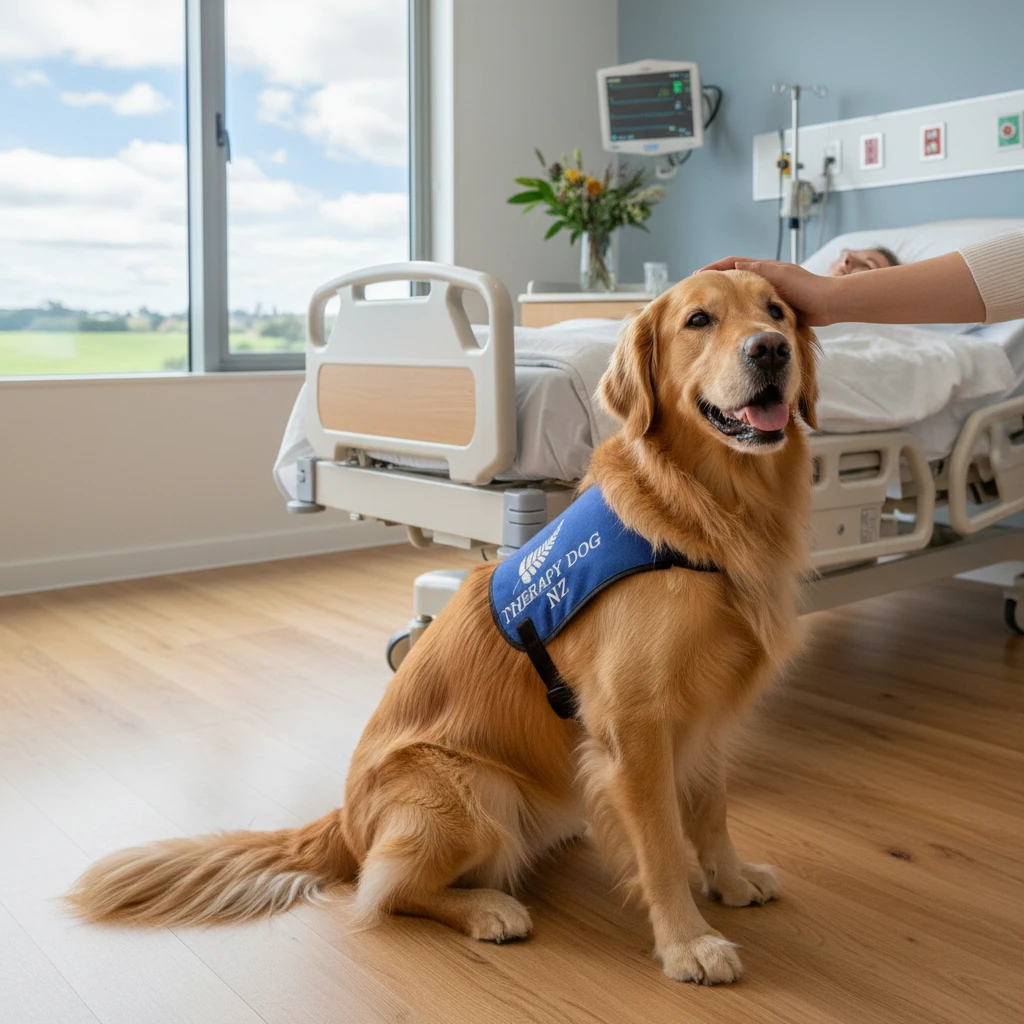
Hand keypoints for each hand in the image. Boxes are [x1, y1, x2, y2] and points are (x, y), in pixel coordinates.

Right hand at [696, 257, 837, 326]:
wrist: (830, 304)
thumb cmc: (808, 289)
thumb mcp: (779, 276)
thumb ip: (758, 271)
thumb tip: (733, 265)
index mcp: (765, 267)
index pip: (732, 262)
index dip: (713, 268)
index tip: (696, 276)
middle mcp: (766, 277)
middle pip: (734, 276)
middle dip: (716, 282)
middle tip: (699, 293)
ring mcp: (770, 292)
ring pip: (741, 292)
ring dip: (726, 297)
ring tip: (711, 307)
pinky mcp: (775, 307)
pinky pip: (751, 306)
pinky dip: (739, 310)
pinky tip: (732, 319)